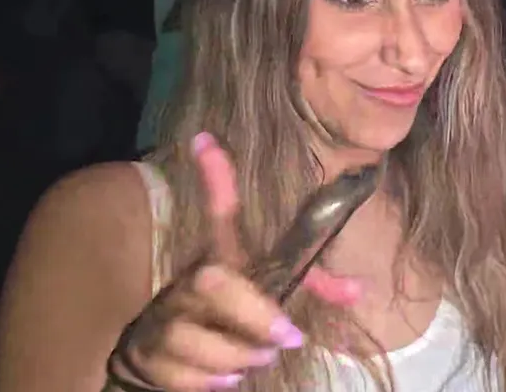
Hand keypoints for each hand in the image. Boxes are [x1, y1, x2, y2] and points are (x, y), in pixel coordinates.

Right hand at [112, 133, 360, 391]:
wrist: (153, 363)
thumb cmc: (222, 324)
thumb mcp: (262, 300)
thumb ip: (308, 289)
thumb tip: (361, 289)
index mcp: (217, 262)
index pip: (218, 215)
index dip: (215, 179)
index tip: (206, 138)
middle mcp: (186, 284)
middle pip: (209, 281)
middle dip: (252, 311)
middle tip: (286, 337)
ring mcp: (162, 319)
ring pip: (192, 335)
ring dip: (235, 356)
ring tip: (256, 363)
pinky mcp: (144, 356)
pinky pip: (175, 372)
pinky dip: (205, 382)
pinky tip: (224, 381)